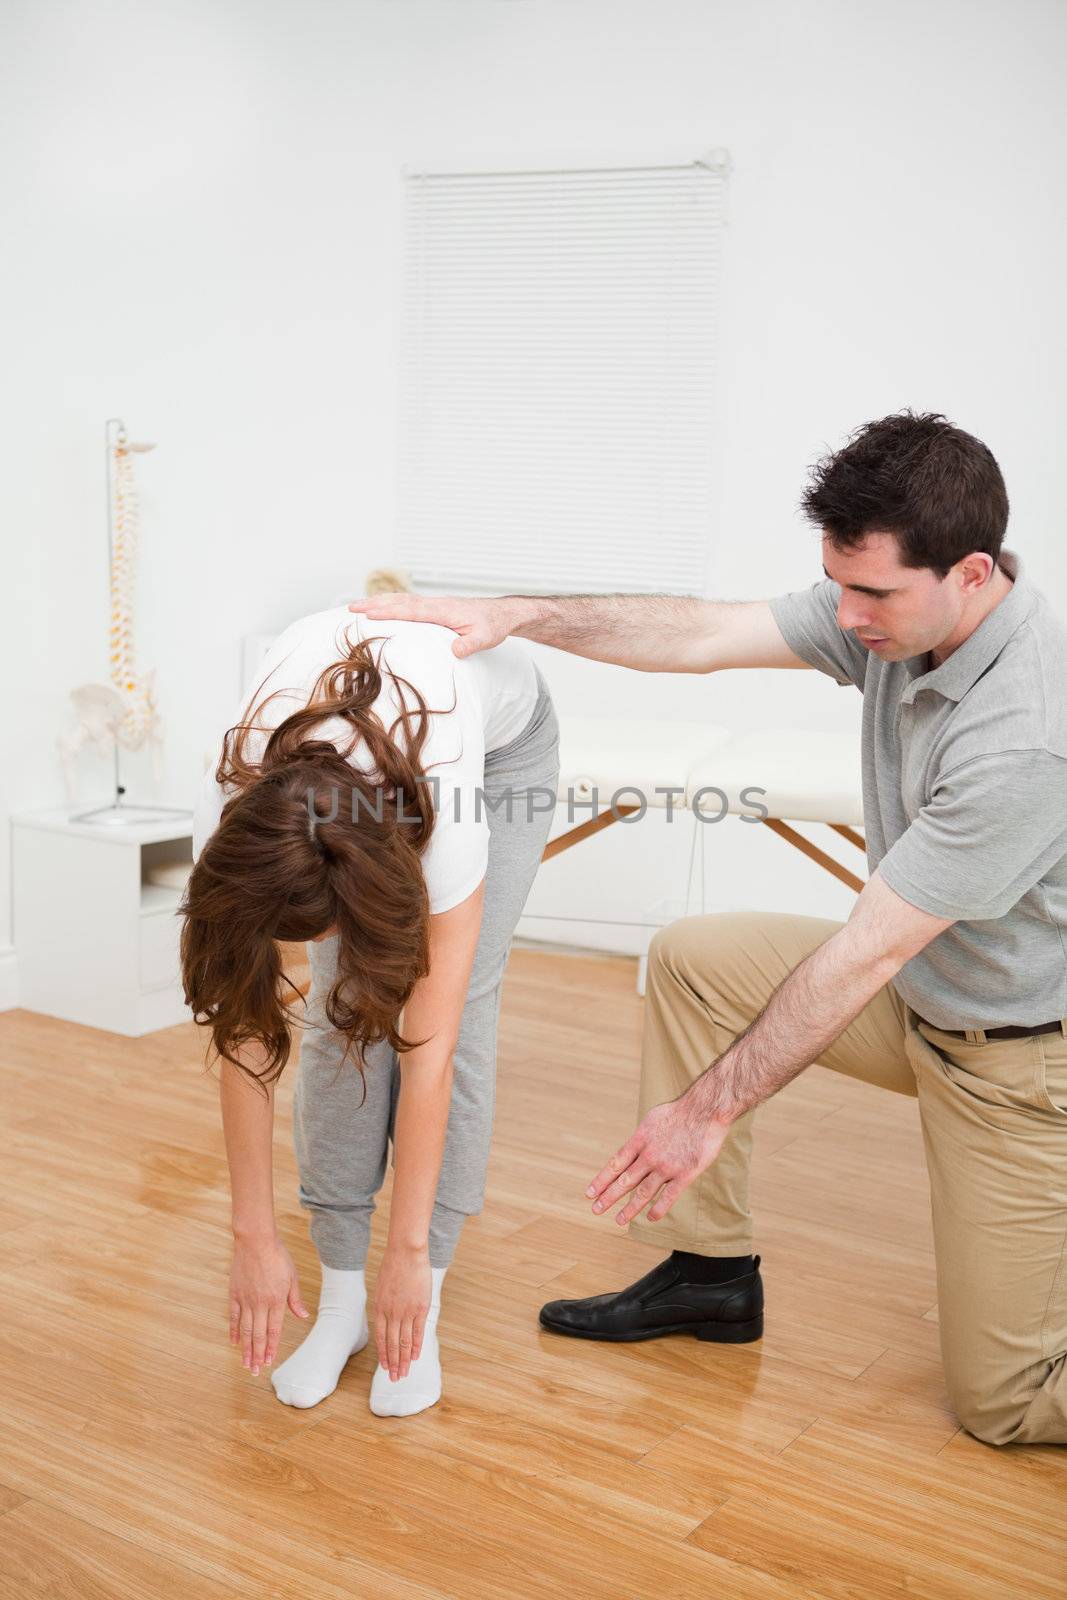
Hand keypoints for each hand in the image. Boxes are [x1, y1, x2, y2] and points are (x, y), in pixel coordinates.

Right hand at [229, 1234, 308, 1374]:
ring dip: (246, 1349)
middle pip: (259, 1335)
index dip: (272, 1348)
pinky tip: (234, 1343)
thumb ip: (295, 1299)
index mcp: (276, 1300)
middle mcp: (260, 1304)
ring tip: (245, 1364)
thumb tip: (303, 1315)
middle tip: (255, 1372)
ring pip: (246, 1330)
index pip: (274, 1330)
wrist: (256, 1242)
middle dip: (258, 1355)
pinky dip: (234, 1331)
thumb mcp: (292, 1277)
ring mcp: (246, 1300)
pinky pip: (234, 1317)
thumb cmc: (277, 1257)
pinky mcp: (235, 1294)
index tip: (270, 1362)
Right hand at [347, 592, 519, 657]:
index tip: (369, 614)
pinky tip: (379, 606)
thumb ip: (470, 644)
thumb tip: (454, 651)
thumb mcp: (485, 638)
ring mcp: (433, 604)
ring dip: (378, 602)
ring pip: (401, 600)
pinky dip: (390, 603)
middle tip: (351, 608)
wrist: (500, 614)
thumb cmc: (491, 626)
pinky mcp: (433, 608)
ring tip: (356, 606)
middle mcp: (434, 604)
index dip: (390, 612)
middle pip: (400, 602)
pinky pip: (407, 603)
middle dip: (375, 605)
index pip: (412, 611)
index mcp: (443, 610)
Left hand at [374, 1244, 431, 1380]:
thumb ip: (383, 1307)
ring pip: (405, 1342)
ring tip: (404, 1374)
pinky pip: (418, 1331)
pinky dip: (417, 1346)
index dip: (383, 1355)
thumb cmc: (393, 1267)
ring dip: (404, 1360)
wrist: (406, 1252)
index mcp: (379, 1309)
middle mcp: (391, 1313)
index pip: (381, 1338)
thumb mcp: (382, 1289)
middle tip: (394, 1378)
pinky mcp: (420, 1307)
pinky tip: (416, 1357)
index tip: (384, 1368)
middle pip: (392, 1345)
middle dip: (393, 1364)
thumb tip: (385, 1322)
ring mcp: (406, 1312)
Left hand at [585, 1096, 730, 1225]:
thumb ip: (641, 1138)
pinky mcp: (685, 1174)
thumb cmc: (679, 1112)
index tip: (590, 1193)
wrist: (704, 1110)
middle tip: (595, 1210)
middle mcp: (649, 1156)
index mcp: (639, 1141)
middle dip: (608, 1197)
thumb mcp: (651, 1119)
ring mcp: (666, 1167)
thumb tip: (631, 1150)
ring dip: (630, 1208)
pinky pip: (669, 1196)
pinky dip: (658, 1209)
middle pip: (625, 1181)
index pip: (615, 1164)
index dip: (601, 1180)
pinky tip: (650, 1218)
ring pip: (644, 1192)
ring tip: (619, 1220)